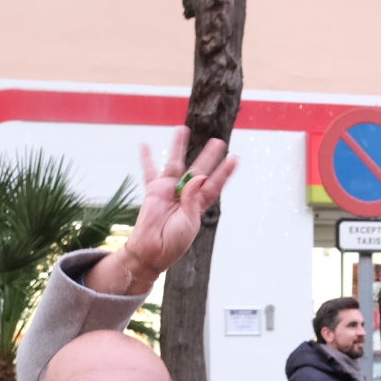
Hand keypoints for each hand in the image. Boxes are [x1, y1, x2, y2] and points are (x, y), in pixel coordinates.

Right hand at [123, 127, 239, 274]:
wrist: (151, 251)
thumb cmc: (173, 243)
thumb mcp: (189, 223)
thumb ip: (193, 199)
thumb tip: (198, 176)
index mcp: (198, 206)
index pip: (214, 185)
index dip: (224, 172)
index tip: (234, 158)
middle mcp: (185, 195)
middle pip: (199, 170)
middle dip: (209, 156)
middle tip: (218, 141)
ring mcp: (169, 191)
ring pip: (175, 164)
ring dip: (178, 147)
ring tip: (182, 129)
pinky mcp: (153, 191)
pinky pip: (149, 172)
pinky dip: (147, 159)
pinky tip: (145, 145)